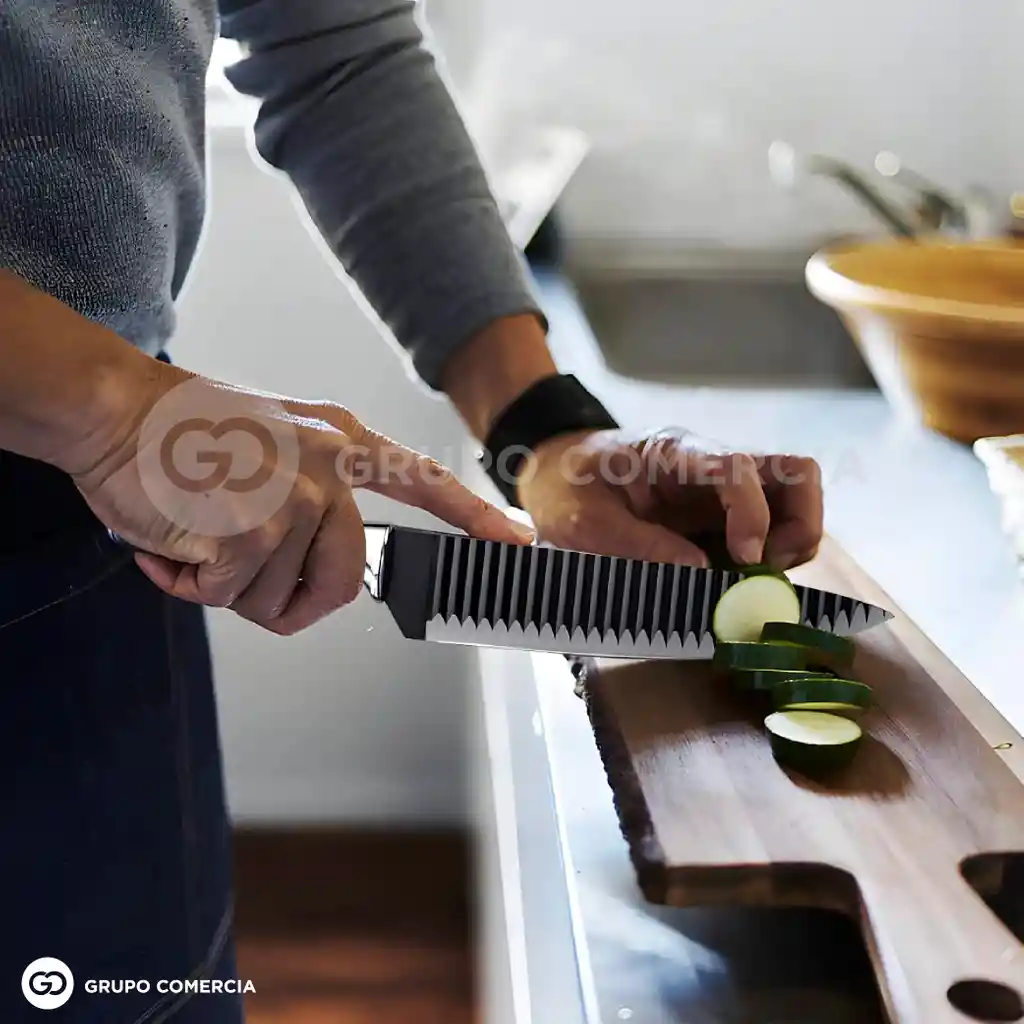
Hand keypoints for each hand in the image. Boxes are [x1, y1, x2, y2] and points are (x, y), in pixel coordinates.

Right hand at [70, 362, 534, 633]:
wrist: (112, 409)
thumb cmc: (180, 434)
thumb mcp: (271, 443)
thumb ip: (310, 495)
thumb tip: (316, 563)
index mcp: (341, 440)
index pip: (424, 481)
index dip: (472, 515)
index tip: (517, 539)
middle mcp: (330, 465)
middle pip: (345, 584)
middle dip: (289, 599)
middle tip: (239, 569)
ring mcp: (297, 497)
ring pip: (280, 598)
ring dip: (229, 584)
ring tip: (197, 532)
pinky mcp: (257, 529)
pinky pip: (233, 598)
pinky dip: (193, 585)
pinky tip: (174, 540)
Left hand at [515, 427, 822, 569]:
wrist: (557, 473)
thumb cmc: (568, 487)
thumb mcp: (582, 519)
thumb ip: (635, 543)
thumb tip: (700, 571)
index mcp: (676, 452)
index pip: (739, 468)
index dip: (753, 513)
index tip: (745, 559)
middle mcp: (714, 464)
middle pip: (797, 475)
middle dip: (798, 527)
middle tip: (761, 571)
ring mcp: (724, 489)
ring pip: (793, 503)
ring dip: (789, 545)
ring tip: (748, 581)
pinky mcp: (724, 515)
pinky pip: (771, 530)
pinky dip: (770, 559)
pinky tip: (735, 581)